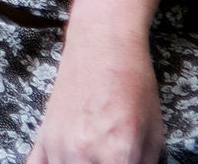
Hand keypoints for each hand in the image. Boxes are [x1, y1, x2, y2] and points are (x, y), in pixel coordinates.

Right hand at [26, 35, 161, 163]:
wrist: (102, 46)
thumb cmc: (134, 84)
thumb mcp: (154, 134)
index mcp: (117, 155)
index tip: (129, 163)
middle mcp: (82, 155)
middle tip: (115, 158)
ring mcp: (57, 147)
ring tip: (95, 157)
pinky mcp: (42, 138)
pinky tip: (65, 160)